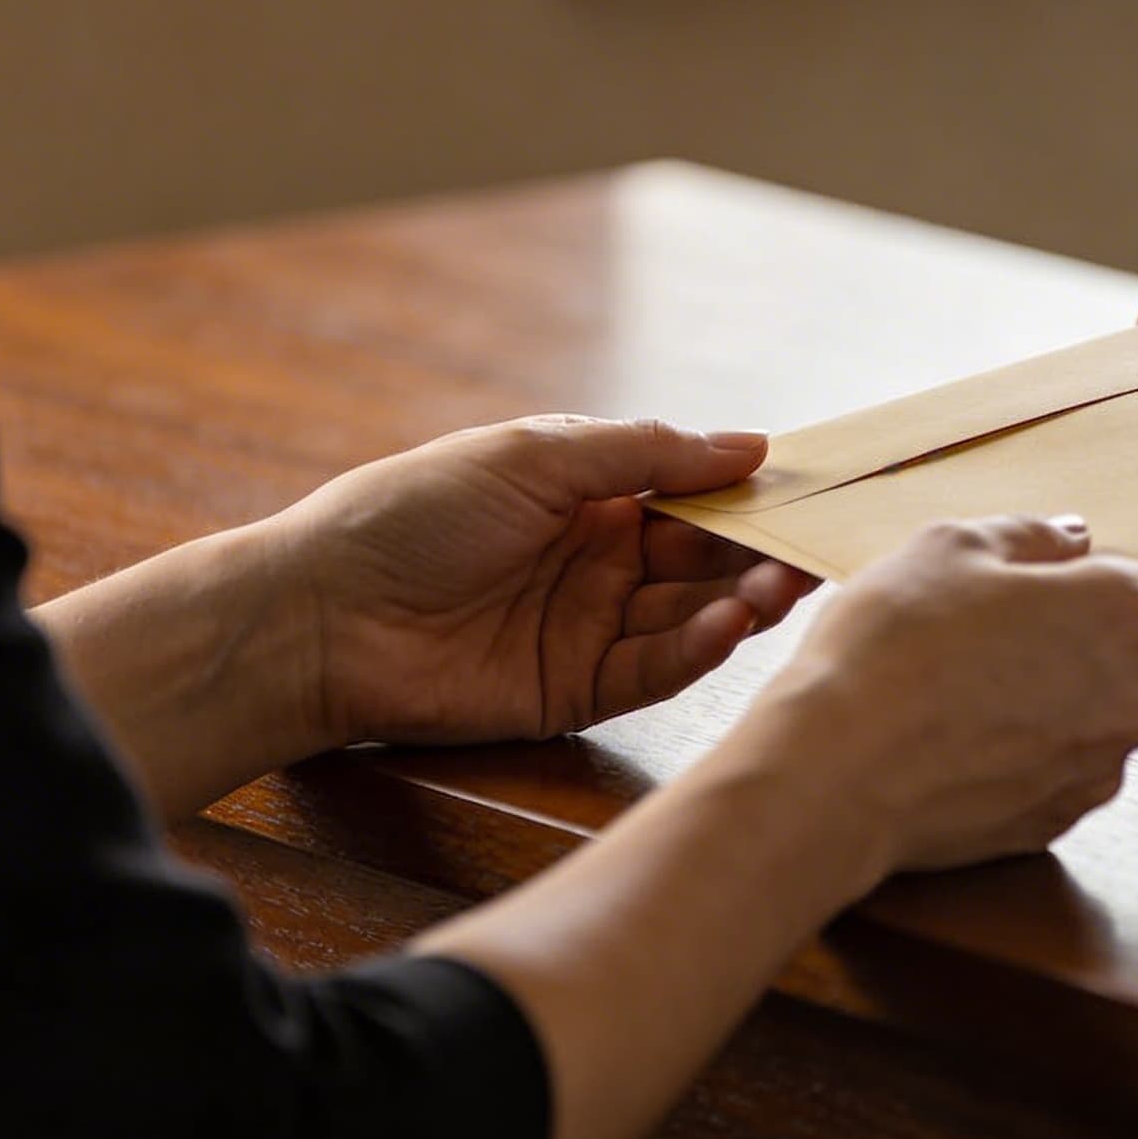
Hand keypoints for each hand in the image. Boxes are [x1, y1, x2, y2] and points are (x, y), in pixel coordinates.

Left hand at [269, 415, 819, 746]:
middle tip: (817, 548)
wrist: (321, 615)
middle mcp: (601, 559)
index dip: (752, 490)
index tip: (817, 487)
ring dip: (743, 599)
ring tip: (781, 587)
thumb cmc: (412, 513)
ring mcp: (591, 626)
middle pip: (706, 555)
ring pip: (693, 612)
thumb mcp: (536, 455)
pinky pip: (656, 669)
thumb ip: (648, 453)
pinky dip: (699, 648)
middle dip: (761, 549)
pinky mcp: (576, 691)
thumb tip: (754, 446)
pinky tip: (730, 625)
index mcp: (590, 492)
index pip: (695, 490)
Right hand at [741, 515, 1137, 872]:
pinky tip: (955, 742)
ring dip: (1050, 704)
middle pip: (1131, 662)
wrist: (836, 772)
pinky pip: (1054, 773)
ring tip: (963, 691)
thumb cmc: (892, 647)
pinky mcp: (1056, 824)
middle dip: (1078, 645)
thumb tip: (1072, 540)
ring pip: (1092, 721)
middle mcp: (1135, 698)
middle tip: (992, 633)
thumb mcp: (950, 546)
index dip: (1127, 586)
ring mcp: (1098, 770)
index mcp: (1124, 616)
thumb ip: (1031, 535)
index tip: (1072, 589)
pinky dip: (1021, 758)